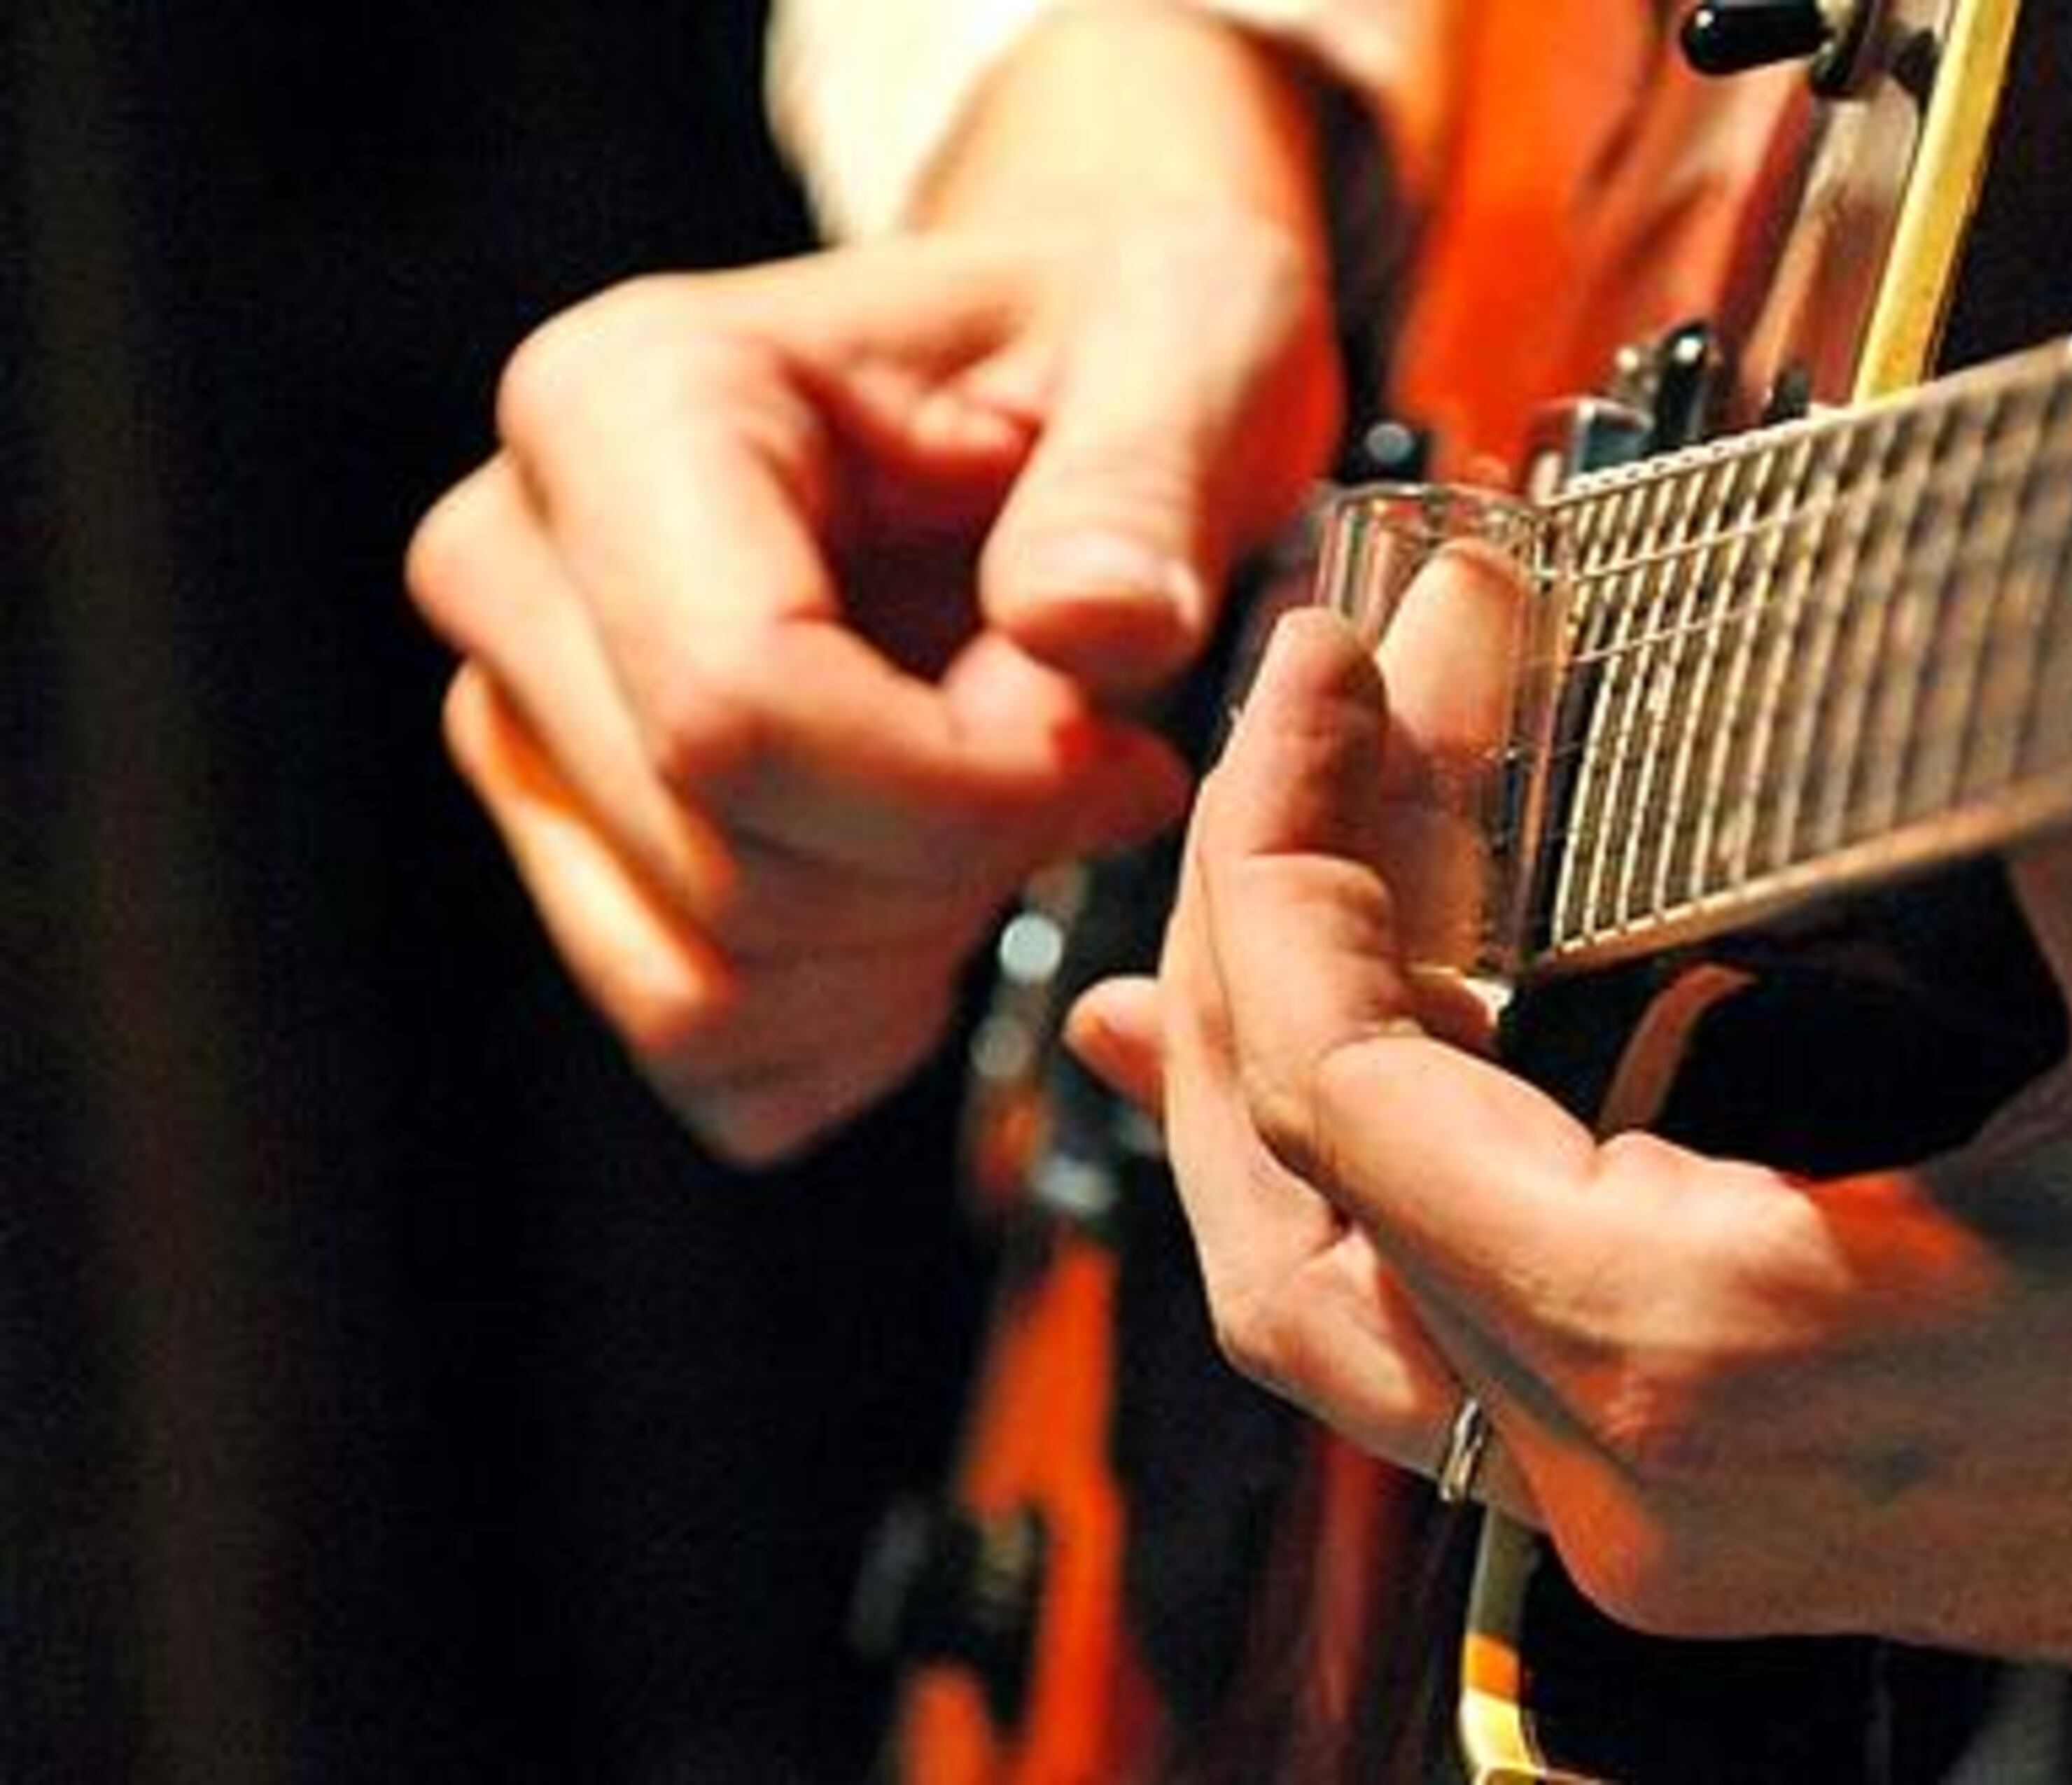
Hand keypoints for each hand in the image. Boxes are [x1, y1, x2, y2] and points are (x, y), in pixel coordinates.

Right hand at [408, 10, 1344, 1162]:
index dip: (964, 792)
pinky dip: (855, 1029)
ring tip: (1026, 821)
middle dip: (960, 869)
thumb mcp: (1199, 344)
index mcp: (626, 405)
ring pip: (703, 986)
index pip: (739, 707)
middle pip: (724, 866)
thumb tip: (1086, 625)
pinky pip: (703, 1053)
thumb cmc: (1127, 348)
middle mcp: (516, 566)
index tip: (1125, 755)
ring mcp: (522, 726)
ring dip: (913, 953)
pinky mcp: (573, 856)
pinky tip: (954, 910)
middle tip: (1098, 770)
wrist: (1070, 395)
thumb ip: (1149, 479)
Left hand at [1071, 588, 2071, 1710]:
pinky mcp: (1661, 1498)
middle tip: (1312, 726)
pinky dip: (1315, 1197)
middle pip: (1293, 1175)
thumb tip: (2016, 589)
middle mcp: (1625, 1464)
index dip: (1290, 858)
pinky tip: (1261, 1086)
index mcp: (1713, 1339)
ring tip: (1221, 877)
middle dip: (1258, 925)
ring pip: (1317, 1285)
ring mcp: (1629, 1508)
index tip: (1327, 678)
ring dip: (1253, 1068)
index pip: (1351, 1085)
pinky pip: (1405, 1356)